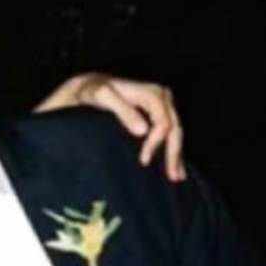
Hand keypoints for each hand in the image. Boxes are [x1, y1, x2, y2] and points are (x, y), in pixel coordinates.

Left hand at [36, 72, 185, 181]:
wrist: (89, 88)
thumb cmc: (93, 92)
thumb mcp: (101, 96)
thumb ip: (122, 110)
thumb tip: (143, 131)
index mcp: (152, 93)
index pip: (163, 122)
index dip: (156, 142)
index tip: (143, 160)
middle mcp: (162, 98)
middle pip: (174, 129)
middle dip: (173, 153)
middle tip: (170, 177)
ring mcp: (162, 106)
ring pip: (176, 133)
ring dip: (176, 156)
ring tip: (176, 177)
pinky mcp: (159, 115)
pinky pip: (170, 134)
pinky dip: (173, 151)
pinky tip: (176, 168)